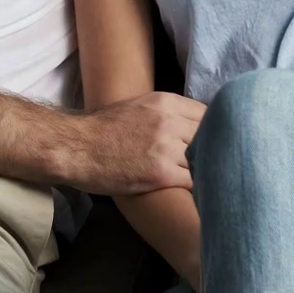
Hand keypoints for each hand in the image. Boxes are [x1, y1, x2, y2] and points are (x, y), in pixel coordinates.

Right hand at [64, 92, 205, 194]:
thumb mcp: (141, 106)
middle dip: (213, 149)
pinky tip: (194, 190)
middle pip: (210, 136)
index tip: (216, 140)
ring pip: (204, 160)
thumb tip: (197, 124)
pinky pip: (193, 181)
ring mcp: (165, 148)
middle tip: (214, 161)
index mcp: (166, 102)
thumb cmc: (106, 129)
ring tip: (206, 178)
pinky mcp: (160, 174)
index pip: (209, 113)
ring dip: (206, 170)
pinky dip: (197, 187)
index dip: (215, 129)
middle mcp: (169, 122)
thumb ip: (170, 113)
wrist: (78, 149)